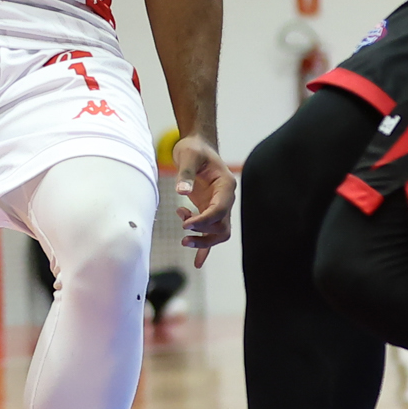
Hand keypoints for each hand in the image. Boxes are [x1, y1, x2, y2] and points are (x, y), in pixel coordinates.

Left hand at [171, 135, 235, 265]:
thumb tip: (181, 192)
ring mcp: (218, 206)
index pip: (219, 209)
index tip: (186, 224)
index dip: (204, 220)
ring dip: (203, 240)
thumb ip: (185, 173)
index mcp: (226, 186)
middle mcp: (226, 199)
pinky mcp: (208, 210)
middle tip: (184, 236)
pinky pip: (210, 232)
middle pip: (222, 227)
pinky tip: (197, 262)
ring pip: (218, 233)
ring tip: (183, 239)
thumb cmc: (194, 148)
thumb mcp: (188, 155)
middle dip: (204, 235)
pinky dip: (204, 248)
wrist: (196, 146)